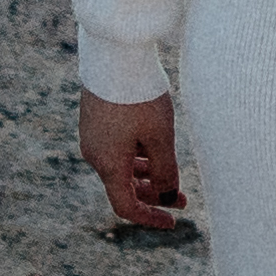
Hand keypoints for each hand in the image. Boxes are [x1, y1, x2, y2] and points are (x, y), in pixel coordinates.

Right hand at [78, 91, 190, 238]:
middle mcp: (95, 155)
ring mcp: (92, 138)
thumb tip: (168, 196)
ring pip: (121, 168)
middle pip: (124, 188)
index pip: (126, 207)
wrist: (113, 53)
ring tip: (173, 175)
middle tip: (183, 198)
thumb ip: (166, 172)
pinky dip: (136, 158)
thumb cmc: (140, 96)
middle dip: (155, 196)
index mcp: (109, 164)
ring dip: (147, 176)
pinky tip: (155, 150)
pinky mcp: (94, 122)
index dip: (150, 218)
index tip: (173, 221)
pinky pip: (116, 151)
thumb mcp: (161, 137)